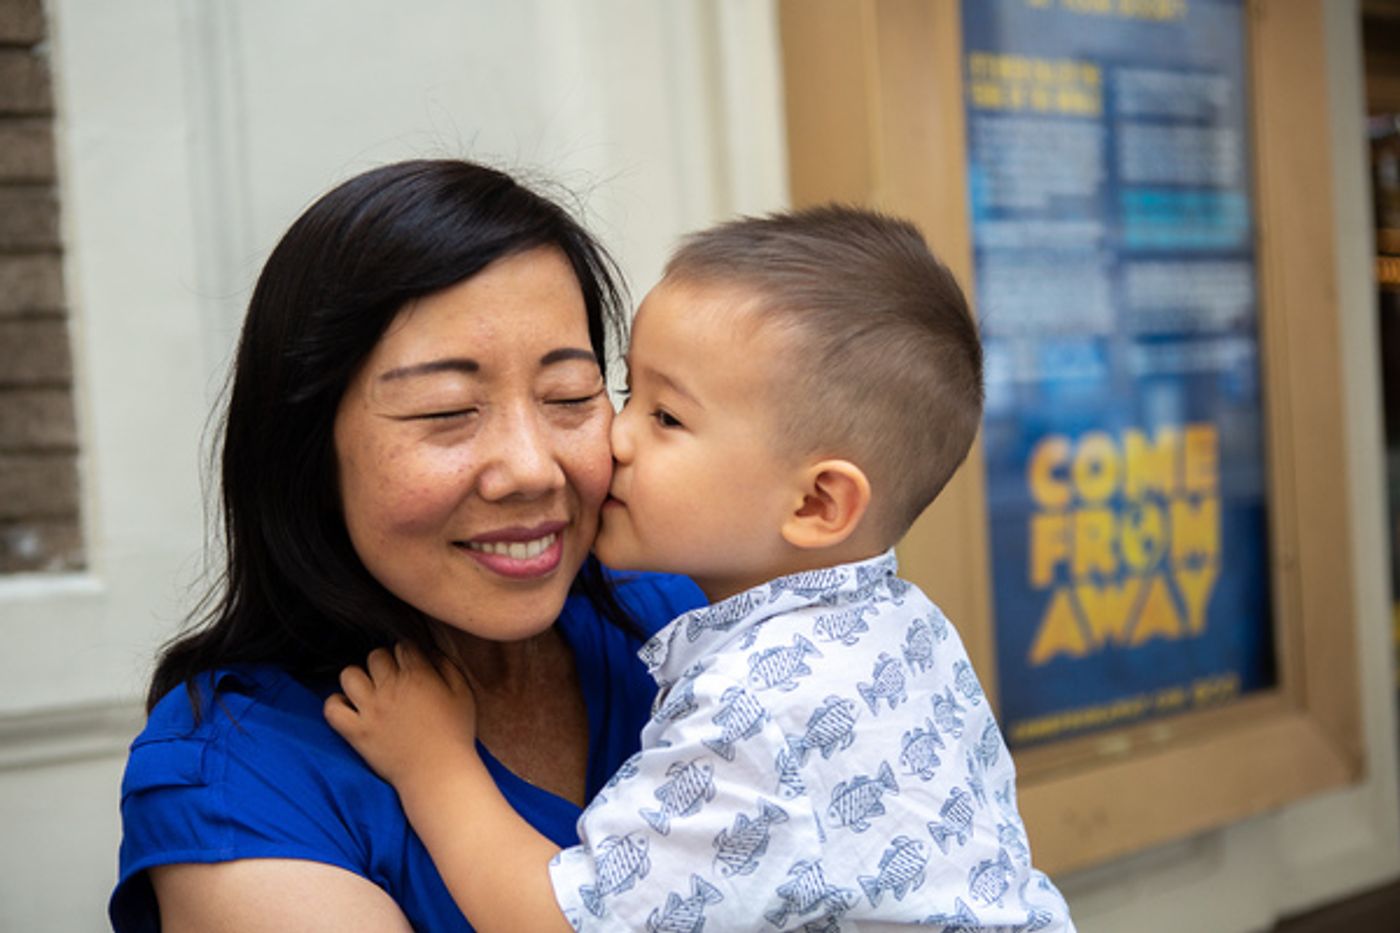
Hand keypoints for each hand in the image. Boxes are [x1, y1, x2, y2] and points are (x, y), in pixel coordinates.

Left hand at [324, 643, 479, 791]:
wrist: (439, 774)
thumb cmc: (455, 734)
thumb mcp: (463, 693)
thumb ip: (447, 666)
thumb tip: (429, 651)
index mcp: (419, 676)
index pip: (402, 646)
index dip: (407, 654)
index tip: (411, 667)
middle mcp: (391, 688)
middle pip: (375, 656)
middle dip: (384, 663)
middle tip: (391, 680)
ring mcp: (371, 710)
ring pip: (349, 675)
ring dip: (358, 679)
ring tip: (368, 691)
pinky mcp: (356, 732)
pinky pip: (332, 709)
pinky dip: (335, 704)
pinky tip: (349, 708)